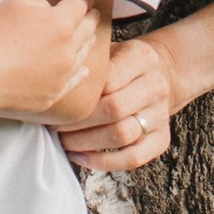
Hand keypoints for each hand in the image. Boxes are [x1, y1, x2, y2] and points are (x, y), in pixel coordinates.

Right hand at [0, 0, 104, 123]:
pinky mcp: (53, 93)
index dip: (83, 0)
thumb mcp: (16, 5)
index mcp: (61, 23)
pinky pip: (73, 81)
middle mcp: (68, 48)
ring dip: (88, 45)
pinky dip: (80, 72)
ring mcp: (62, 74)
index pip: (79, 7)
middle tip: (94, 15)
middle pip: (86, 31)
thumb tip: (50, 12)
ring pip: (82, 56)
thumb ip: (40, 5)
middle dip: (91, 20)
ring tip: (90, 38)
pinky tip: (84, 69)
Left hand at [62, 34, 180, 172]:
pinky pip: (133, 158)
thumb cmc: (120, 64)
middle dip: (79, 122)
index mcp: (141, 58)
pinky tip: (81, 157)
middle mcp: (156, 86)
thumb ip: (87, 61)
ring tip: (65, 141)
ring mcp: (161, 114)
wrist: (160, 74)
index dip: (80, 96)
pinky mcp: (163, 139)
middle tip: (55, 125)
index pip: (107, 80)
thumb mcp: (108, 51)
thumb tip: (51, 80)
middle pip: (115, 109)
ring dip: (86, 143)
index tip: (58, 102)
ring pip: (122, 135)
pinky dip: (103, 162)